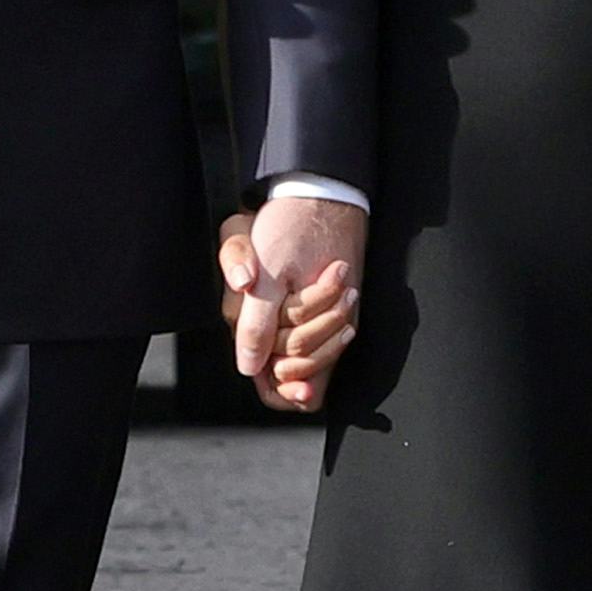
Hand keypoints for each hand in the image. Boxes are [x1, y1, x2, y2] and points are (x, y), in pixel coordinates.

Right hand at [214, 194, 367, 414]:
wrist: (318, 203)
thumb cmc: (282, 228)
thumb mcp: (258, 271)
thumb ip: (252, 320)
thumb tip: (247, 367)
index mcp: (244, 319)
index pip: (259, 373)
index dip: (282, 386)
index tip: (304, 387)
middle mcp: (266, 329)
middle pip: (289, 364)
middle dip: (317, 334)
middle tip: (339, 295)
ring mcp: (291, 326)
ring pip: (311, 362)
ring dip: (331, 336)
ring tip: (347, 295)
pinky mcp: (314, 321)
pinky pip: (323, 359)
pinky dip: (334, 350)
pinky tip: (346, 329)